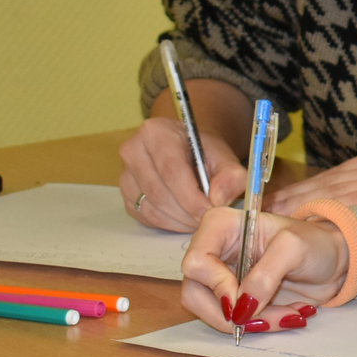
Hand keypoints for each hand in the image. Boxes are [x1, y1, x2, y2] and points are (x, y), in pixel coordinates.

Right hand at [118, 118, 248, 231]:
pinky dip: (169, 224)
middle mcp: (133, 151)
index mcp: (156, 133)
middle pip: (159, 192)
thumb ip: (230, 175)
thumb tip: (219, 199)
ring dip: (179, 221)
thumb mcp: (224, 156)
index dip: (192, 197)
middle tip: (208, 219)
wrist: (188, 151)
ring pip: (151, 209)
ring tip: (200, 218)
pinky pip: (146, 217)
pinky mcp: (126, 196)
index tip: (210, 211)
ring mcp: (126, 175)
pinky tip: (186, 219)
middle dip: (187, 212)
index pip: (171, 170)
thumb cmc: (203, 152)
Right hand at [180, 208, 350, 334]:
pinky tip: (285, 314)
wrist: (333, 261)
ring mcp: (222, 276)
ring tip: (286, 315)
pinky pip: (232, 320)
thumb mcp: (295, 248)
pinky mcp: (234, 298)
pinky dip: (259, 325)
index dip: (216, 286)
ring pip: (212, 311)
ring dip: (249, 323)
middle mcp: (215, 251)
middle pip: (195, 292)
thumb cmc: (315, 243)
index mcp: (221, 226)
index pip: (196, 261)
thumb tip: (241, 308)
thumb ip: (265, 275)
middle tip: (267, 318)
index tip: (244, 300)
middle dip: (232, 313)